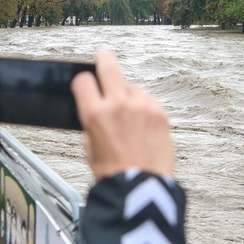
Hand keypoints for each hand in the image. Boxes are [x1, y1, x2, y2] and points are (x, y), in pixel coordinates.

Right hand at [71, 50, 173, 179]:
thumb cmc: (114, 174)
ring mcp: (142, 106)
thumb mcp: (89, 148)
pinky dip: (144, 107)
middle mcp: (118, 105)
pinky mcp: (160, 113)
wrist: (141, 186)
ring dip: (128, 95)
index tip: (86, 84)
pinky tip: (142, 124)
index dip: (83, 82)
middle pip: (109, 65)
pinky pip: (148, 100)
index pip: (83, 81)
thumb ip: (91, 124)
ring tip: (129, 116)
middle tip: (104, 57)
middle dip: (104, 59)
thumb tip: (95, 112)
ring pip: (131, 87)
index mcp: (94, 114)